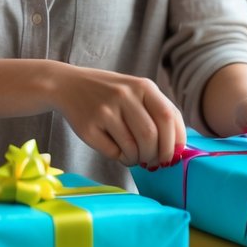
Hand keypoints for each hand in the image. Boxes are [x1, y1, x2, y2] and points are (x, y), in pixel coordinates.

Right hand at [50, 66, 185, 168]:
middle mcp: (125, 95)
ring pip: (133, 147)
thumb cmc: (110, 93)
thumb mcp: (136, 91)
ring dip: (138, 159)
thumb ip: (157, 112)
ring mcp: (106, 110)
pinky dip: (121, 158)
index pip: (169, 116)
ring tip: (135, 157)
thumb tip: (178, 148)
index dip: (176, 141)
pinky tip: (119, 152)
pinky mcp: (89, 127)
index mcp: (143, 86)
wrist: (68, 85)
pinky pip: (113, 152)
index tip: (174, 155)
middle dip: (157, 155)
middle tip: (154, 162)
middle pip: (152, 135)